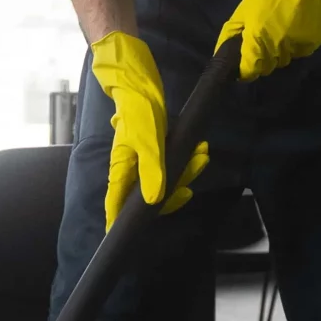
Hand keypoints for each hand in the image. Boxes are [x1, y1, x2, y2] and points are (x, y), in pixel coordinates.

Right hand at [90, 31, 208, 231]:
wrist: (139, 80)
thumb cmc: (138, 109)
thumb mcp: (148, 141)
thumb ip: (151, 171)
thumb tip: (154, 202)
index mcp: (123, 170)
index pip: (117, 206)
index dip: (120, 224)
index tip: (124, 240)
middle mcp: (132, 168)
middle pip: (151, 195)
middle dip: (176, 191)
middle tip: (193, 180)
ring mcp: (144, 158)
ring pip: (167, 178)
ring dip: (188, 170)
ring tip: (202, 154)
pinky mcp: (156, 147)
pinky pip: (173, 162)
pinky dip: (188, 158)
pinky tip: (199, 148)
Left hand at [216, 0, 320, 80]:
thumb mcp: (244, 11)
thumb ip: (232, 35)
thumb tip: (225, 56)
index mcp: (258, 40)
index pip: (250, 71)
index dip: (245, 69)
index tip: (245, 64)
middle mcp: (278, 49)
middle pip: (267, 67)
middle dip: (263, 58)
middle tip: (264, 37)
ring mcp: (297, 47)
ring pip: (284, 59)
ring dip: (280, 51)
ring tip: (281, 28)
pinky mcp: (313, 43)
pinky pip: (299, 52)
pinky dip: (296, 44)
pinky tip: (295, 26)